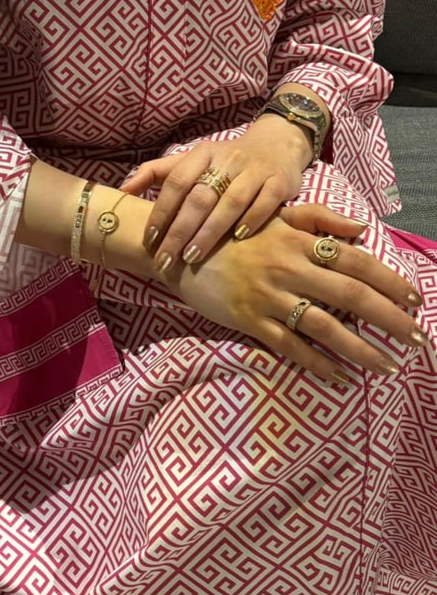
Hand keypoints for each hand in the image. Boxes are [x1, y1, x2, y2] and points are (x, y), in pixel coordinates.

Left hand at [123, 116, 311, 273]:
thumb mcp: (192, 160)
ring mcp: (254, 170)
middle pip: (199, 197)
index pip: (176, 182)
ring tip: (193, 257)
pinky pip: (264, 203)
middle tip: (166, 260)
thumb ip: (157, 173)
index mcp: (202, 153)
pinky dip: (251, 221)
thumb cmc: (226, 162)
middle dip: (180, 232)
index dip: (161, 211)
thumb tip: (122, 190)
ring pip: (230, 202)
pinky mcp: (278, 182)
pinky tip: (237, 239)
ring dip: (210, 231)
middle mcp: (227, 159)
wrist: (277, 145)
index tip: (149, 239)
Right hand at [166, 204, 425, 382]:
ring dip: (361, 349)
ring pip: (325, 327)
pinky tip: (339, 377)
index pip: (355, 260)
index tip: (415, 298)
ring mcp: (268, 297)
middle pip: (350, 295)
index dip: (389, 280)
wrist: (181, 249)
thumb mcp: (275, 217)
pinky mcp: (249, 321)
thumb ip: (319, 219)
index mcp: (298, 240)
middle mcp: (288, 267)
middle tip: (417, 339)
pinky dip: (317, 364)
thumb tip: (362, 230)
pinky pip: (290, 347)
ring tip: (387, 366)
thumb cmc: (233, 233)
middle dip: (389, 319)